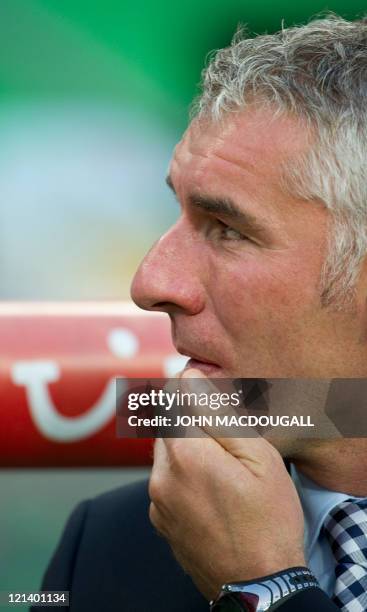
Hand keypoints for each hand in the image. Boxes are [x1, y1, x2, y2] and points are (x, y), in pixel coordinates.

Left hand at [149, 369, 305, 599]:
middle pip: (166, 423)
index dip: (193, 387)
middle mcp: (160, 475)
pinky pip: (165, 480)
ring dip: (184, 445)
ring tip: (220, 462)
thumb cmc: (267, 520)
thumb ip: (218, 413)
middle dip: (189, 417)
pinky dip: (181, 472)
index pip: (174, 396)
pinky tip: (210, 488)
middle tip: (223, 431)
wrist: (259, 586)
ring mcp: (157, 501)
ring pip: (164, 451)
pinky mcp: (160, 520)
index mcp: (184, 454)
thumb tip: (190, 377)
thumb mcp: (258, 457)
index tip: (210, 391)